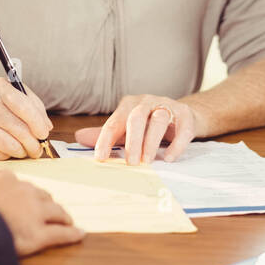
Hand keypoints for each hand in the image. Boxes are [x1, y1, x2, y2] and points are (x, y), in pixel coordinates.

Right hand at [0, 77, 52, 159]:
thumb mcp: (12, 95)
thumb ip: (33, 106)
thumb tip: (46, 126)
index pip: (24, 107)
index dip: (38, 123)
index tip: (44, 133)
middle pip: (19, 129)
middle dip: (33, 143)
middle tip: (38, 149)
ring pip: (9, 145)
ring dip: (22, 151)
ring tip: (26, 151)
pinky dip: (7, 155)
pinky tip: (8, 150)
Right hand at [0, 169, 84, 255]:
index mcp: (6, 178)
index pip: (23, 185)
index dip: (27, 196)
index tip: (28, 201)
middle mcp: (24, 191)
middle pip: (43, 196)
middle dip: (47, 204)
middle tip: (50, 212)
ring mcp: (33, 212)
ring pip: (56, 212)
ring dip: (62, 216)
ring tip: (67, 221)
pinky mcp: (38, 234)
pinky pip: (60, 234)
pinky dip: (72, 234)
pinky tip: (79, 234)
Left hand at [75, 95, 197, 164]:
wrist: (182, 115)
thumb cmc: (149, 124)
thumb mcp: (127, 128)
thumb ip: (107, 134)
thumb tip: (79, 138)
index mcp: (129, 105)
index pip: (114, 122)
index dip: (106, 140)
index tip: (100, 157)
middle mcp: (146, 102)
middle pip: (136, 117)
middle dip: (132, 141)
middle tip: (130, 162)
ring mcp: (167, 106)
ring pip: (159, 120)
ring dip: (152, 142)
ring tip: (147, 162)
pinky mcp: (185, 114)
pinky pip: (182, 127)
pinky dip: (176, 143)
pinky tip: (170, 158)